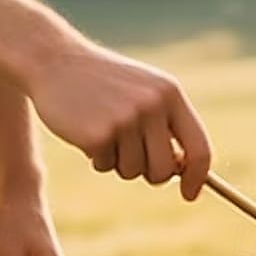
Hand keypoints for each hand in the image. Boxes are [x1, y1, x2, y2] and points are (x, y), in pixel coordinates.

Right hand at [23, 36, 212, 199]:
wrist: (56, 61)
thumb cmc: (103, 83)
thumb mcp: (143, 91)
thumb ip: (165, 125)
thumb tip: (184, 171)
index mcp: (170, 94)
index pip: (199, 148)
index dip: (198, 178)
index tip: (190, 194)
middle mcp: (152, 106)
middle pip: (165, 170)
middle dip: (149, 172)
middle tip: (129, 156)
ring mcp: (125, 120)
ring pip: (133, 171)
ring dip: (117, 161)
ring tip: (104, 132)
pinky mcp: (98, 134)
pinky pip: (106, 166)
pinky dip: (96, 157)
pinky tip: (85, 130)